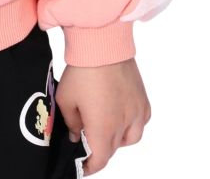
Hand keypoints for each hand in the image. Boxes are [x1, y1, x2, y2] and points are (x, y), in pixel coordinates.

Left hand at [54, 57, 150, 174]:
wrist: (102, 44)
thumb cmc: (81, 70)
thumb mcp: (66, 98)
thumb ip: (71, 122)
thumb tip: (76, 136)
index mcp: (103, 128)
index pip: (100, 159)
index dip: (90, 166)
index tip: (82, 166)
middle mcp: (124, 124)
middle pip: (113, 149)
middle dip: (99, 150)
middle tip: (87, 142)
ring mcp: (137, 112)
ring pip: (130, 139)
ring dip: (117, 140)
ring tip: (105, 129)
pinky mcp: (143, 100)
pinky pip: (141, 122)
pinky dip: (132, 125)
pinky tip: (121, 116)